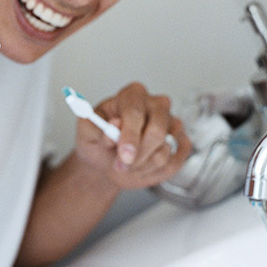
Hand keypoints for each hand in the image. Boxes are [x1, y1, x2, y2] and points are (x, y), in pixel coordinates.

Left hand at [75, 82, 190, 189]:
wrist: (104, 160)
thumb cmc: (96, 140)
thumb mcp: (85, 131)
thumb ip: (94, 124)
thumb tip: (115, 123)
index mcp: (132, 95)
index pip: (136, 112)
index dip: (130, 135)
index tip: (124, 154)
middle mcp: (155, 105)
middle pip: (157, 130)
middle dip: (138, 154)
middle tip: (122, 165)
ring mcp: (171, 124)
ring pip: (163, 151)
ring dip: (141, 165)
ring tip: (126, 164)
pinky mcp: (180, 144)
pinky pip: (174, 163)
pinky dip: (155, 171)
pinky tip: (142, 166)